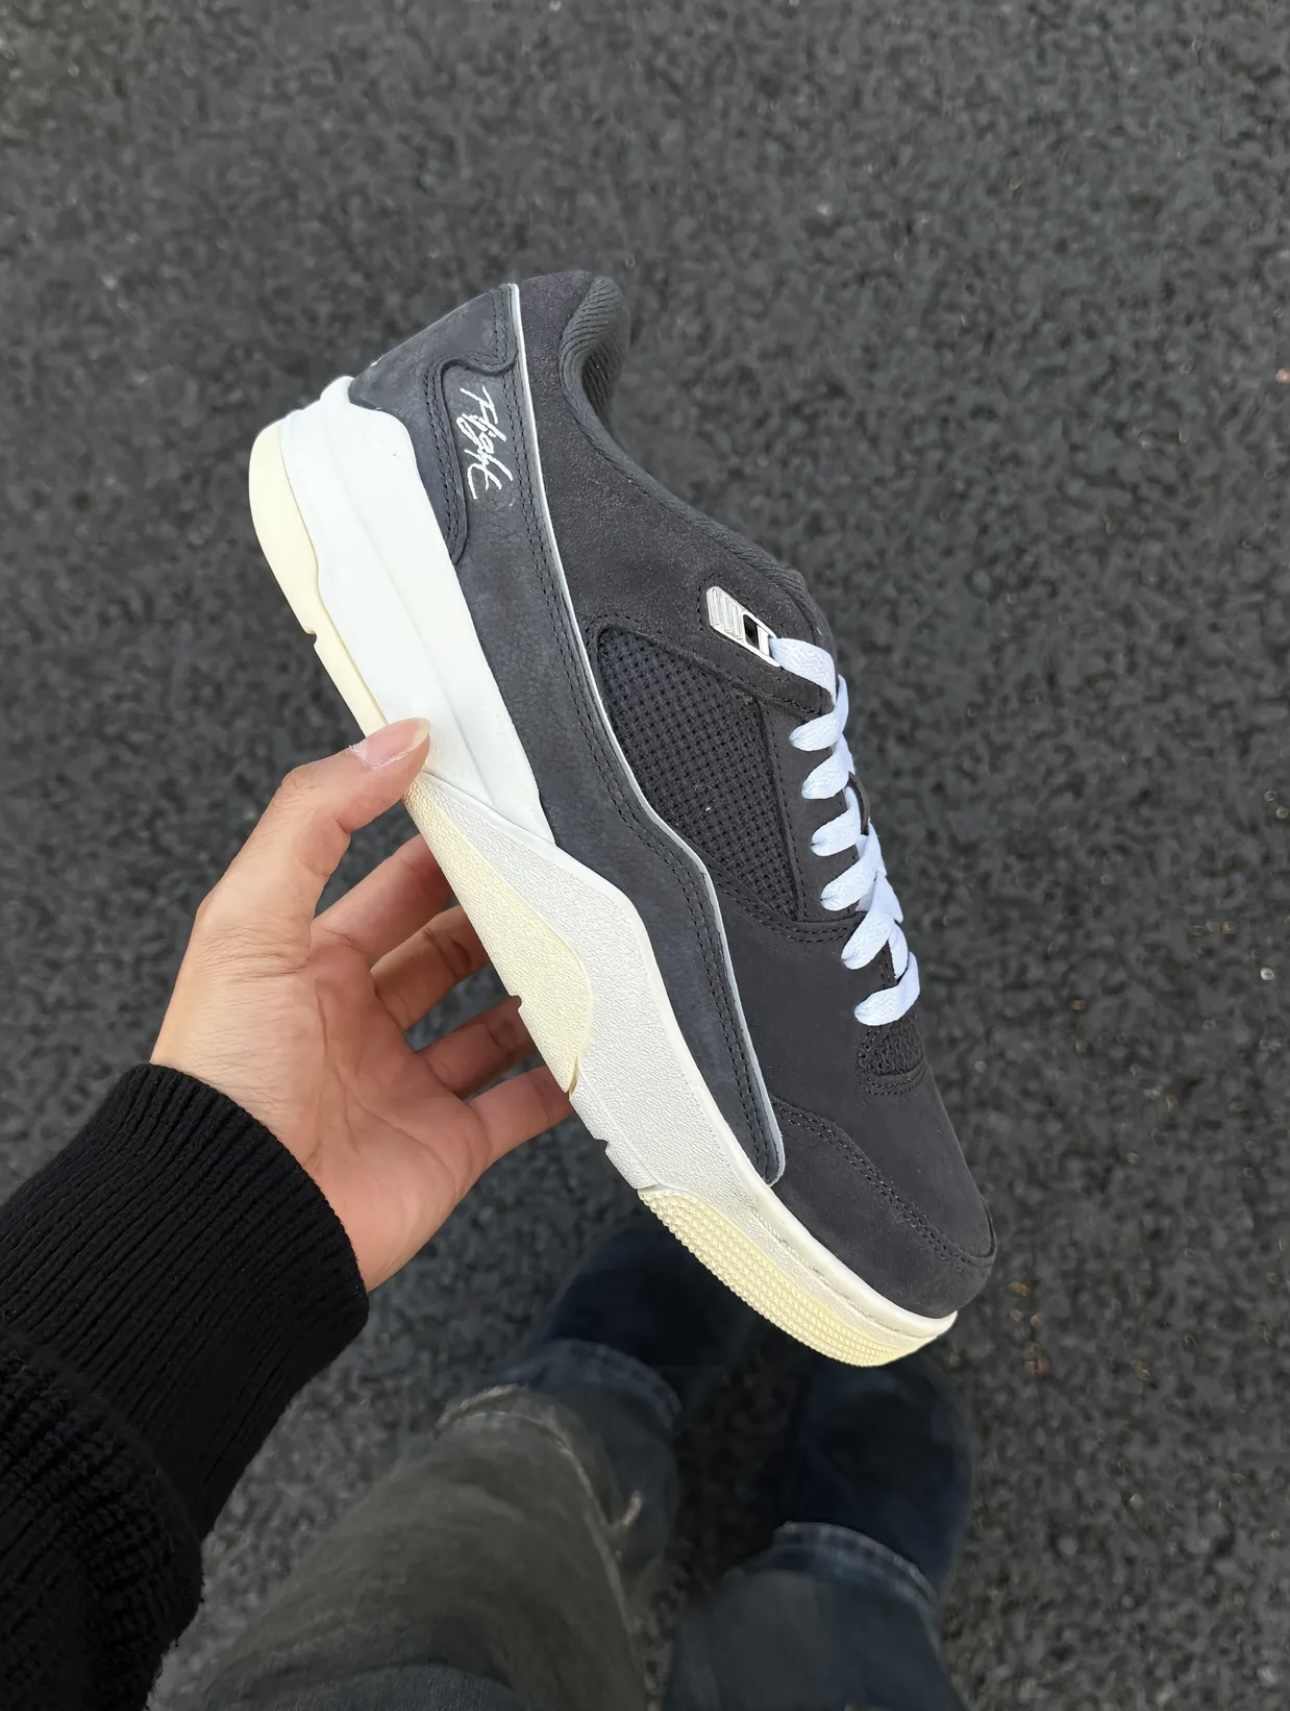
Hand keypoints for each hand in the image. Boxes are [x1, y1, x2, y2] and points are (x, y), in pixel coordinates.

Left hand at [151, 719, 571, 1287]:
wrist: (232, 1217)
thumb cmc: (224, 1076)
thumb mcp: (249, 918)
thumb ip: (315, 820)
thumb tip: (390, 741)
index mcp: (309, 964)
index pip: (394, 888)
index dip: (443, 849)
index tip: (499, 813)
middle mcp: (359, 1023)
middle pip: (453, 950)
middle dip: (502, 913)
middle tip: (562, 877)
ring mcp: (406, 1086)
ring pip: (495, 1022)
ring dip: (539, 989)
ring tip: (590, 950)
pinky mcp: (448, 1147)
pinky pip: (523, 1104)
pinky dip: (565, 1079)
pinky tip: (598, 1046)